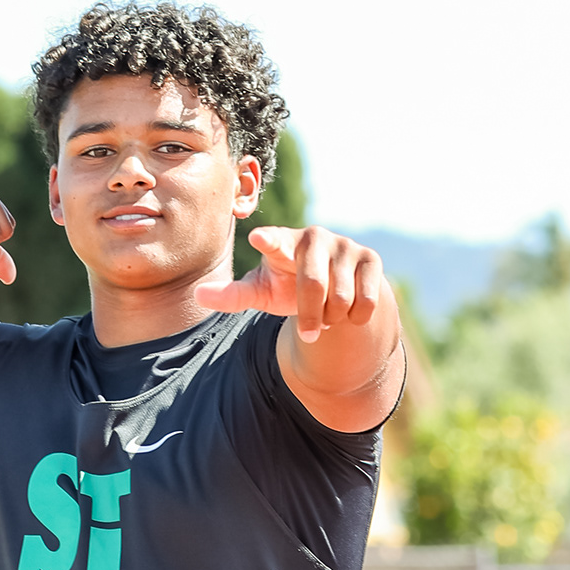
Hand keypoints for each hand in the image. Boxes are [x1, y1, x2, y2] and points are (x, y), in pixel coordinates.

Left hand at [197, 226, 384, 341]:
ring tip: (328, 314)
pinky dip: (355, 318)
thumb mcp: (262, 293)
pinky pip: (366, 301)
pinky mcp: (371, 259)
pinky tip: (349, 311)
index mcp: (283, 243)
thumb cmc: (288, 287)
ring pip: (341, 298)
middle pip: (313, 286)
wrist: (334, 288)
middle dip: (310, 318)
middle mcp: (315, 237)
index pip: (275, 242)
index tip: (258, 239)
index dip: (269, 242)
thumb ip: (233, 295)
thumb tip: (198, 294)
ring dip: (332, 318)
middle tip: (308, 332)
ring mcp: (345, 246)